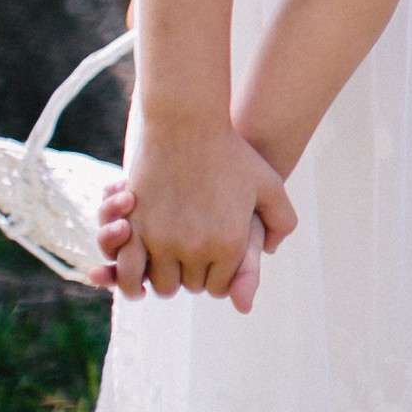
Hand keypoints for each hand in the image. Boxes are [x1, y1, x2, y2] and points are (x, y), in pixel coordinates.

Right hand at [113, 115, 296, 303]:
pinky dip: (134, 276)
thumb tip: (270, 251)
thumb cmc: (232, 154)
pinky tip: (141, 265)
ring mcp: (163, 241)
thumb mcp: (270, 184)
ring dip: (165, 276)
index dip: (217, 275)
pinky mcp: (134, 231)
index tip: (214, 262)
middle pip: (191, 285)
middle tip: (191, 259)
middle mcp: (198, 249)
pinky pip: (129, 272)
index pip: (221, 285)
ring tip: (169, 262)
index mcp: (232, 243)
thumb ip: (281, 221)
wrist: (186, 126)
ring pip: (161, 284)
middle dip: (193, 275)